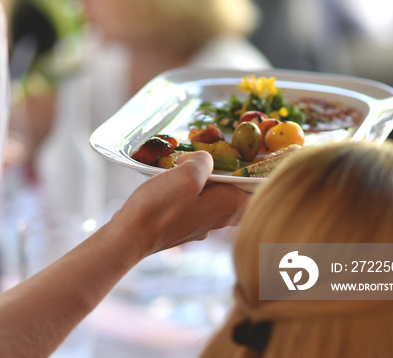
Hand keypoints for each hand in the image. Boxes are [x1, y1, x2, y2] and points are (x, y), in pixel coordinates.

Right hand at [111, 150, 249, 256]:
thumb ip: (203, 161)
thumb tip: (201, 160)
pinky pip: (194, 205)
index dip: (262, 174)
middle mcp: (217, 219)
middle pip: (237, 194)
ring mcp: (198, 225)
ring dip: (209, 183)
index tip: (263, 158)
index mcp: (227, 205)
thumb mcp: (187, 174)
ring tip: (193, 165)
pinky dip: (190, 192)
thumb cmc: (160, 208)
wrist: (129, 236)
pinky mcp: (180, 227)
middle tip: (225, 156)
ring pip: (214, 199)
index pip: (258, 191)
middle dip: (234, 176)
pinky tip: (173, 182)